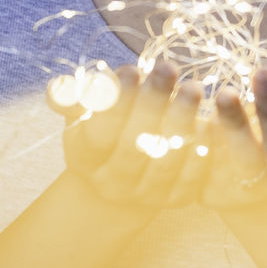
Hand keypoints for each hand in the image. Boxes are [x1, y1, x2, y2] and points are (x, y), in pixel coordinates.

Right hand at [47, 59, 207, 208]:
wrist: (124, 172)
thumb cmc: (101, 125)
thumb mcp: (82, 110)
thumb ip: (72, 96)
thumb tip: (57, 88)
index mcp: (85, 159)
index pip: (99, 133)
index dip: (116, 102)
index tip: (133, 69)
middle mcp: (112, 183)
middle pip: (134, 146)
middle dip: (153, 103)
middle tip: (169, 68)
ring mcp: (145, 195)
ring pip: (166, 160)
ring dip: (182, 121)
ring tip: (193, 87)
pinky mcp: (177, 200)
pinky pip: (192, 177)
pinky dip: (201, 149)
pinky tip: (209, 122)